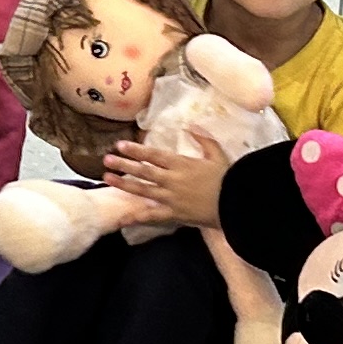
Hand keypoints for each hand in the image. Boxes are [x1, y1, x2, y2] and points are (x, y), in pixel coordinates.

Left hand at [106, 127, 227, 225]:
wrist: (236, 204)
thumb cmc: (228, 179)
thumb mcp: (217, 155)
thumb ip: (204, 139)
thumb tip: (191, 125)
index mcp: (181, 164)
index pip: (153, 155)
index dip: (136, 150)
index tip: (120, 145)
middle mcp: (172, 180)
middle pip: (143, 171)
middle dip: (123, 165)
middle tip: (106, 159)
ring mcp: (170, 198)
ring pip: (142, 190)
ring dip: (123, 184)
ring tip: (107, 178)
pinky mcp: (173, 214)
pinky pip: (152, 216)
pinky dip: (136, 217)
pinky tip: (121, 218)